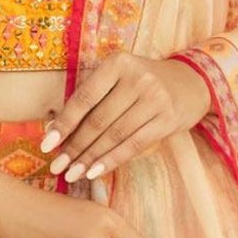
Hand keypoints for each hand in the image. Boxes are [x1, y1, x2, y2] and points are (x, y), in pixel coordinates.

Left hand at [38, 53, 211, 182]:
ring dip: (90, 158)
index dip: (64, 123)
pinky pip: (133, 145)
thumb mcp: (119, 78)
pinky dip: (111, 160)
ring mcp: (154, 98)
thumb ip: (91, 99)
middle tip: (57, 167)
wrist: (191, 82)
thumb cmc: (142, 84)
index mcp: (118, 63)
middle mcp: (137, 78)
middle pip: (98, 120)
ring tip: (72, 173)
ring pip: (114, 135)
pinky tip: (94, 172)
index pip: (85, 98)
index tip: (46, 145)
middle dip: (74, 147)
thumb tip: (53, 129)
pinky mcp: (167, 119)